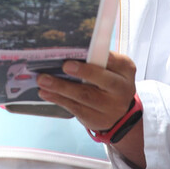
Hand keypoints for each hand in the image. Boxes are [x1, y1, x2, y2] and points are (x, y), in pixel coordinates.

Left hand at [36, 52, 143, 168]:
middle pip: (103, 81)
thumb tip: (71, 49)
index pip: (116, 61)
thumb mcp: (113, 68)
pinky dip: (58, 99)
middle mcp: (122, 90)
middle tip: (64, 66)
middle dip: (84, 72)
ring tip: (43, 80)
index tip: (88, 52)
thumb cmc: (109, 80)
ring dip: (62, 87)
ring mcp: (110, 107)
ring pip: (85, 96)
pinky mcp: (95, 119)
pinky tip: (45, 92)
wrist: (119, 112)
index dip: (104, 56)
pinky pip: (75, 108)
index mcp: (126, 71)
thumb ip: (99, 59)